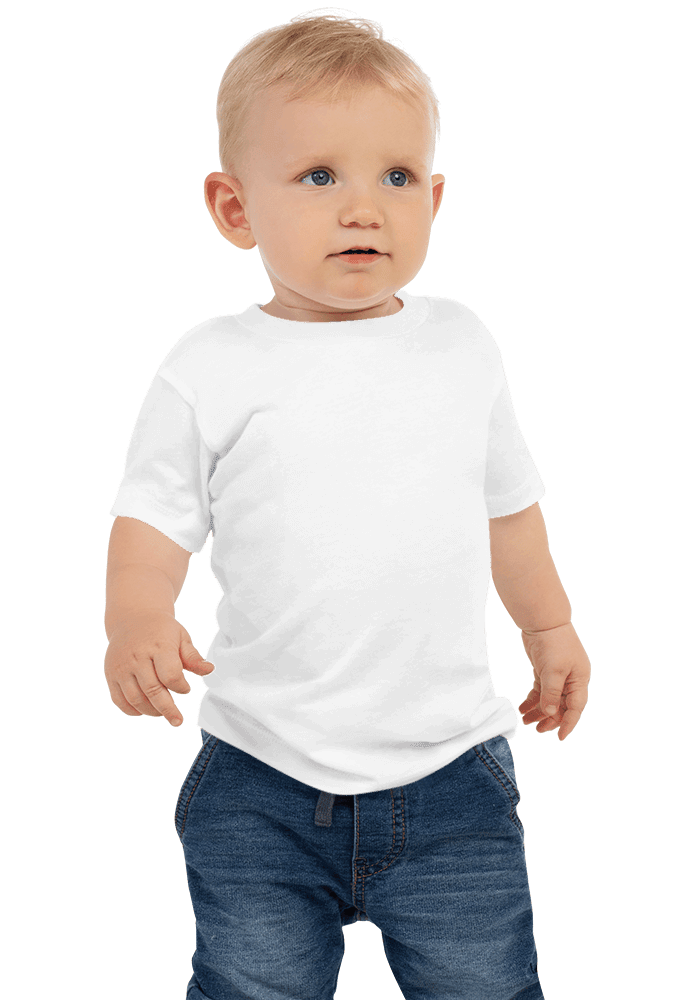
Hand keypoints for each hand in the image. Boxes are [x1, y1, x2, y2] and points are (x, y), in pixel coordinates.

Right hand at [105, 611, 216, 726]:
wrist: (132, 618)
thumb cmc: (162, 630)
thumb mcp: (181, 637)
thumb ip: (193, 657)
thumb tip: (209, 670)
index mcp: (158, 646)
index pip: (170, 675)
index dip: (181, 687)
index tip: (186, 689)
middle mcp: (137, 657)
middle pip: (152, 691)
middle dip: (167, 709)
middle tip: (178, 720)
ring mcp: (121, 667)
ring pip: (135, 699)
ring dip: (151, 711)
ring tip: (162, 713)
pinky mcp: (110, 675)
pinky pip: (119, 700)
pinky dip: (132, 711)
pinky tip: (145, 710)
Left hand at [518, 622, 589, 739]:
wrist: (543, 621)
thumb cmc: (554, 643)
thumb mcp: (553, 671)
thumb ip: (551, 693)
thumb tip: (549, 713)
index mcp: (580, 680)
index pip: (576, 708)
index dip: (568, 723)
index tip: (560, 737)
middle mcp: (571, 680)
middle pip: (562, 706)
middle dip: (550, 719)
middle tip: (536, 730)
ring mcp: (559, 675)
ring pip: (550, 699)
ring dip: (538, 711)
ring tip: (525, 721)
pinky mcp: (546, 670)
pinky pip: (541, 690)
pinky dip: (532, 699)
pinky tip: (523, 707)